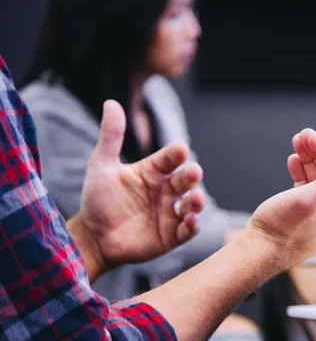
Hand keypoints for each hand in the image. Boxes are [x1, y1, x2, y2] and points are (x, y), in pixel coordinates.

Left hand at [75, 100, 205, 275]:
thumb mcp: (102, 166)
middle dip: (191, 176)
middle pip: (185, 180)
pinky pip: (187, 230)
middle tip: (193, 172)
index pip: (169, 159)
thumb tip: (111, 102)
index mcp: (153, 172)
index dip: (175, 154)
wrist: (92, 238)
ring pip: (192, 204)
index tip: (180, 149)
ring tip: (196, 199)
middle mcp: (165, 191)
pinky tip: (190, 221)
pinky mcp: (171, 236)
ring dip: (197, 201)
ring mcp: (170, 213)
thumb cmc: (98, 200)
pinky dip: (193, 226)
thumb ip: (111, 137)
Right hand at [248, 129, 315, 264]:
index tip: (310, 136)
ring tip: (296, 144)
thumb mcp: (310, 199)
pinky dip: (303, 173)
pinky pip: (310, 189)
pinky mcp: (308, 217)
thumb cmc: (281, 231)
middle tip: (301, 136)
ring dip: (310, 160)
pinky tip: (294, 162)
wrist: (257, 253)